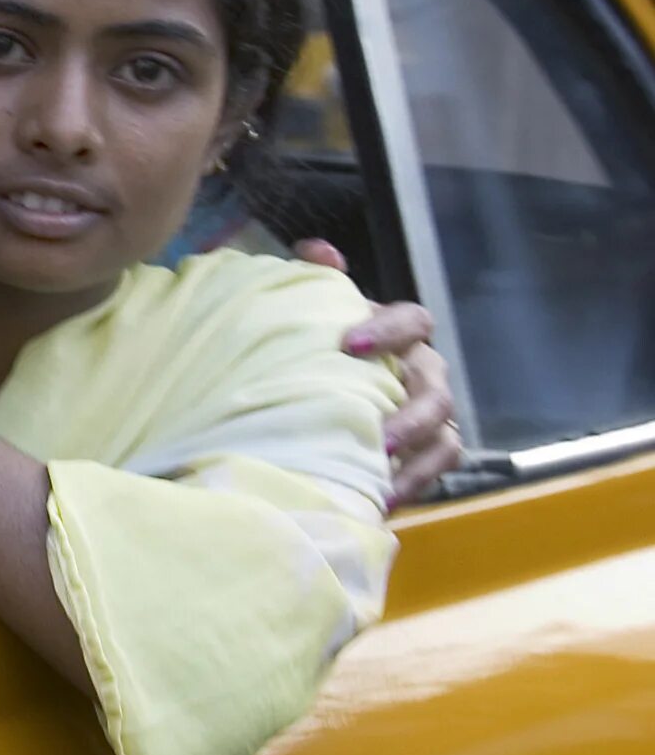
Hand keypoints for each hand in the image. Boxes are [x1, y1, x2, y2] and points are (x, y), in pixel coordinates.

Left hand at [292, 240, 459, 503]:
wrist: (308, 389)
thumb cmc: (316, 347)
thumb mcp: (309, 310)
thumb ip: (312, 279)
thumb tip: (319, 251)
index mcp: (398, 334)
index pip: (413, 320)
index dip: (389, 329)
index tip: (348, 343)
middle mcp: (421, 373)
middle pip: (437, 391)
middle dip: (413, 415)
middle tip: (379, 436)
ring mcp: (428, 417)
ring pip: (445, 438)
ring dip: (418, 460)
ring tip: (384, 481)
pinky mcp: (421, 455)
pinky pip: (433, 471)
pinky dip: (412, 485)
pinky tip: (381, 503)